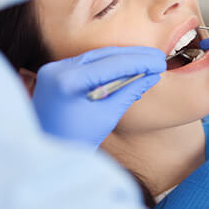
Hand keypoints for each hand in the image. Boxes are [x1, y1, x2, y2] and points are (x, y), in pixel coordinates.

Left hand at [32, 46, 166, 147]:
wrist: (47, 153)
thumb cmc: (77, 141)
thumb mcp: (107, 116)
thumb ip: (129, 91)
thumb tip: (151, 75)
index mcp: (67, 82)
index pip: (111, 64)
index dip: (139, 62)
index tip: (160, 62)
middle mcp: (57, 69)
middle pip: (102, 55)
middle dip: (132, 56)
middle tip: (157, 57)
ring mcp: (53, 69)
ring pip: (94, 57)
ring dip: (121, 58)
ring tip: (146, 60)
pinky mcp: (54, 72)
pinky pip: (85, 64)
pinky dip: (106, 65)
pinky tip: (125, 67)